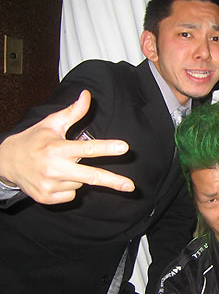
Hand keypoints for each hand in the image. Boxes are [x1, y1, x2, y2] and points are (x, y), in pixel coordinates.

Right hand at [0, 90, 133, 204]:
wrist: (6, 163)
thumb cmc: (34, 140)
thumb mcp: (51, 124)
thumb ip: (73, 112)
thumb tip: (88, 95)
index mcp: (56, 148)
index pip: (87, 148)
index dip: (107, 148)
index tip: (124, 147)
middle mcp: (54, 168)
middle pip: (90, 176)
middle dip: (112, 181)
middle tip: (131, 186)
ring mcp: (50, 185)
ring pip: (81, 184)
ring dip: (78, 176)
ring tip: (60, 167)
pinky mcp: (47, 198)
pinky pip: (71, 194)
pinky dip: (69, 187)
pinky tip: (55, 178)